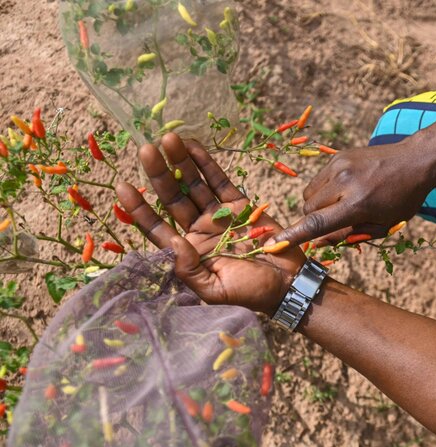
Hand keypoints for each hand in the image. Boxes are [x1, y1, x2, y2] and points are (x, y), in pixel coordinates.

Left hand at [116, 134, 305, 314]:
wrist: (288, 284)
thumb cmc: (250, 293)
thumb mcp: (215, 291)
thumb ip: (189, 270)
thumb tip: (175, 241)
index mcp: (188, 252)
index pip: (157, 227)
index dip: (139, 209)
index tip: (123, 187)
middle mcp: (199, 230)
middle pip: (173, 198)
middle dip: (159, 174)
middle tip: (146, 149)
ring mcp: (219, 215)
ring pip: (194, 184)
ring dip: (180, 162)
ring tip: (168, 138)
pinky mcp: (240, 205)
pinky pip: (219, 181)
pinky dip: (206, 164)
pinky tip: (193, 146)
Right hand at [272, 139, 435, 246]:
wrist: (414, 161)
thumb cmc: (403, 199)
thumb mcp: (382, 225)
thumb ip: (348, 235)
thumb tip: (317, 243)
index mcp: (358, 204)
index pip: (316, 223)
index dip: (293, 236)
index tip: (273, 245)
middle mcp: (344, 183)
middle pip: (308, 210)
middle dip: (315, 221)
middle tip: (336, 222)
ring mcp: (339, 166)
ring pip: (309, 195)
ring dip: (318, 206)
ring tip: (342, 205)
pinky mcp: (337, 157)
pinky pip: (317, 181)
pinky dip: (324, 191)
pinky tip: (345, 190)